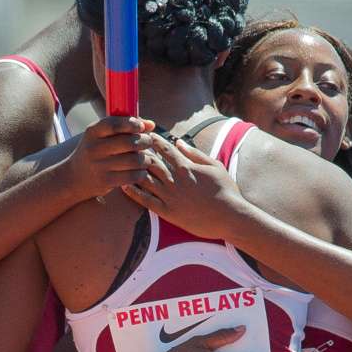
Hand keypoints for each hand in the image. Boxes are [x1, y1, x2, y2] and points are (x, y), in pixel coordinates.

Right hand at [63, 116, 159, 198]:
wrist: (74, 178)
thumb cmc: (94, 152)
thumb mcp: (101, 136)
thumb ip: (124, 127)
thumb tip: (151, 125)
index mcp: (92, 132)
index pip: (114, 124)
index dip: (132, 124)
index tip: (142, 127)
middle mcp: (94, 148)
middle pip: (129, 142)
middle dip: (144, 141)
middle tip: (148, 142)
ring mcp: (100, 166)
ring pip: (134, 160)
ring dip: (145, 158)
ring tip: (145, 158)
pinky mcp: (106, 181)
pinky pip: (132, 176)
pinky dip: (141, 173)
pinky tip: (140, 171)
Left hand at [120, 137, 251, 240]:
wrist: (230, 216)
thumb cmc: (225, 190)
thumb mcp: (214, 166)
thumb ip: (195, 154)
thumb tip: (179, 142)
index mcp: (186, 167)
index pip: (165, 150)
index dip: (154, 141)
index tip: (145, 135)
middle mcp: (175, 180)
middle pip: (151, 162)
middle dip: (139, 153)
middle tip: (128, 146)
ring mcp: (170, 196)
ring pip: (145, 179)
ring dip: (133, 170)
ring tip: (122, 163)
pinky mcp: (168, 212)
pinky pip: (146, 201)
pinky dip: (134, 192)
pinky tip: (124, 185)